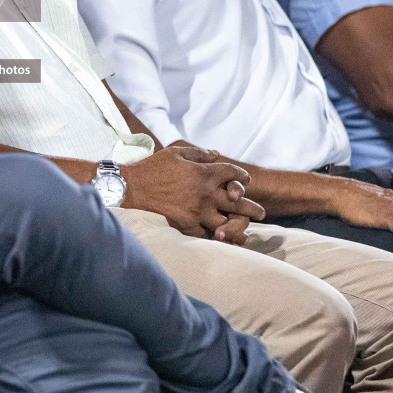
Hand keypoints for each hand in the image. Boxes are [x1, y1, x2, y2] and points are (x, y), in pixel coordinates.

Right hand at [123, 144, 264, 239]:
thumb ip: (199, 153)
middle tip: (261, 213)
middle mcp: (205, 193)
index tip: (245, 180)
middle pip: (238, 201)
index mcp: (204, 173)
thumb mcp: (176, 153)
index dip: (242, 176)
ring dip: (240, 225)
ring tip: (247, 230)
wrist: (131, 188)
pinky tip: (224, 239)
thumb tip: (216, 153)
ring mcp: (197, 211)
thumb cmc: (152, 168)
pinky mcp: (187, 225)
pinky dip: (217, 238)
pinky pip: (208, 234)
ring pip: (227, 222)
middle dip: (252, 207)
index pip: (233, 173)